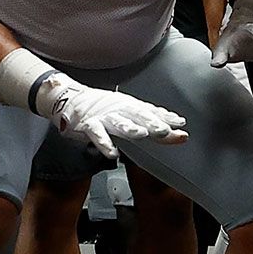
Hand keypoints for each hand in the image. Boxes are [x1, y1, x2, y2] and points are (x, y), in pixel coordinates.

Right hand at [37, 75, 186, 156]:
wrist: (70, 99)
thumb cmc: (104, 108)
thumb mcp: (129, 111)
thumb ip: (151, 120)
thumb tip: (177, 127)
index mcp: (131, 106)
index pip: (151, 112)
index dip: (166, 118)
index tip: (181, 124)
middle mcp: (119, 109)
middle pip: (138, 115)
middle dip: (153, 122)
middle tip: (167, 129)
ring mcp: (103, 116)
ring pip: (118, 122)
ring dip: (130, 128)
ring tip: (141, 134)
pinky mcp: (87, 125)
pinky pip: (96, 134)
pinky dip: (104, 143)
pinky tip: (112, 154)